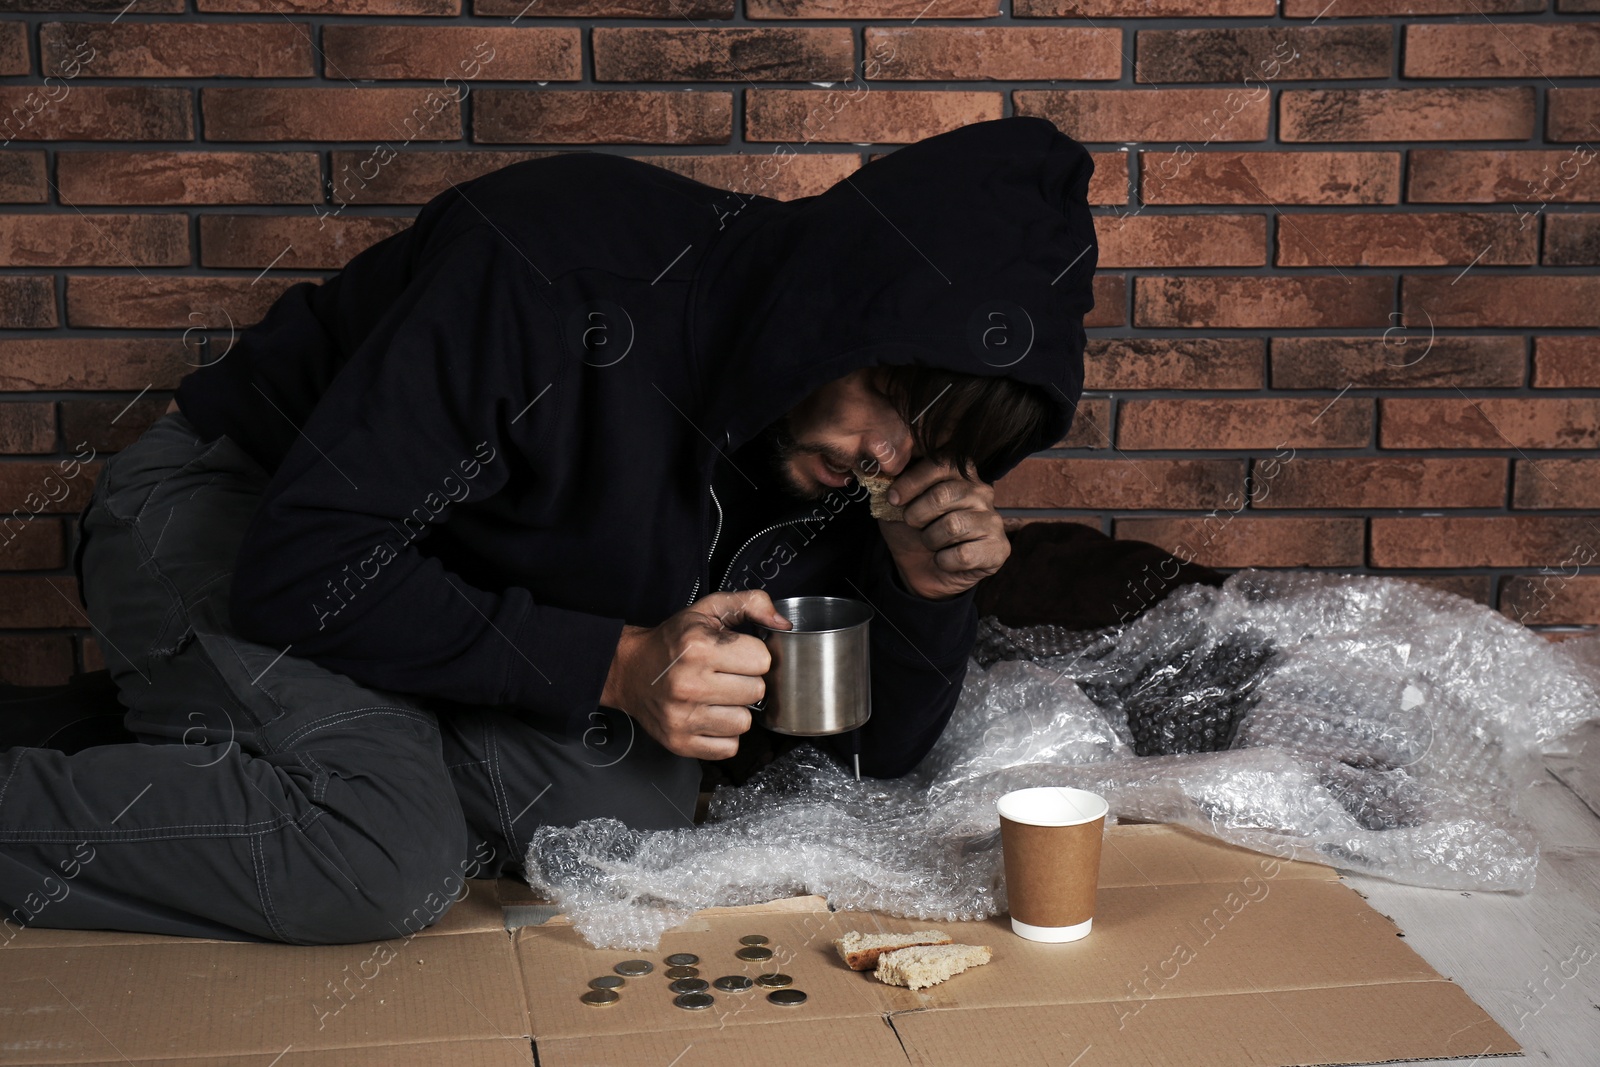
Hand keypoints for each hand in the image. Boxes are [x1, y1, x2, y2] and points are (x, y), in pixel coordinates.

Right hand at [599, 590, 791, 758]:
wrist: (630, 670)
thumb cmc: (673, 641)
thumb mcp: (708, 610)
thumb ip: (751, 604)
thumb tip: (783, 624)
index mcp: (698, 647)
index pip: (762, 659)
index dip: (753, 655)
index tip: (736, 654)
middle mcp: (689, 684)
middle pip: (756, 691)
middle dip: (746, 681)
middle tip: (726, 675)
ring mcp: (683, 717)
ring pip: (745, 722)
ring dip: (736, 710)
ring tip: (717, 697)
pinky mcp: (680, 742)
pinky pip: (729, 747)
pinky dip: (724, 734)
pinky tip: (710, 716)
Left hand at [874, 459, 1009, 600]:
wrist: (923, 571)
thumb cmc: (913, 532)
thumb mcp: (897, 506)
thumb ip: (896, 485)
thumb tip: (886, 472)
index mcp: (960, 473)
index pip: (940, 463)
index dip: (912, 481)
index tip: (893, 499)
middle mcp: (982, 491)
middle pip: (943, 494)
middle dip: (917, 514)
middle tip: (913, 525)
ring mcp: (993, 520)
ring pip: (953, 526)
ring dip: (930, 539)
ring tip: (931, 543)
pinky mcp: (999, 549)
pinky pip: (964, 554)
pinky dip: (944, 561)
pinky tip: (946, 559)